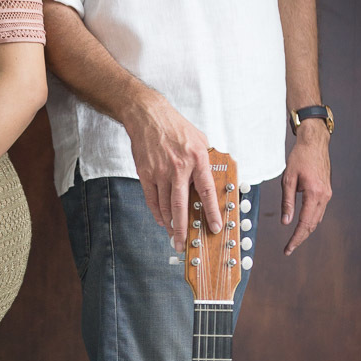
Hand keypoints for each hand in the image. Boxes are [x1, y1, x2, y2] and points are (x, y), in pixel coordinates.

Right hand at [122, 85, 222, 251]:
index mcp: (197, 158)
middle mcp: (179, 168)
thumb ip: (205, 160)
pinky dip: (157, 213)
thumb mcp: (199, 139)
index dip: (211, 212)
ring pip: (165, 206)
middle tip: (183, 245)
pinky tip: (163, 220)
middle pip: (180, 206)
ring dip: (170, 224)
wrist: (147, 116)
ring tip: (174, 235)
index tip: (214, 227)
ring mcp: (160, 172)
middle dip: (183, 229)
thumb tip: (212, 179)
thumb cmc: (175, 127)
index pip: (207, 191)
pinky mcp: (146, 174)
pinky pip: (152, 200)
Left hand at [281, 122, 331, 255]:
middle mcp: (324, 196)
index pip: (304, 223)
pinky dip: (310, 221)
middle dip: (300, 238)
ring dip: (306, 231)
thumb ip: (287, 202)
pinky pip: (318, 211)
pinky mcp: (326, 191)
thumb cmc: (300, 158)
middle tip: (288, 249)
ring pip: (317, 219)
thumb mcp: (288, 180)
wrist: (314, 143)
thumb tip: (286, 222)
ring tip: (294, 240)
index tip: (288, 249)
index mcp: (314, 194)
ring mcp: (327, 194)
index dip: (296, 238)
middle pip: (312, 225)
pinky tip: (302, 225)